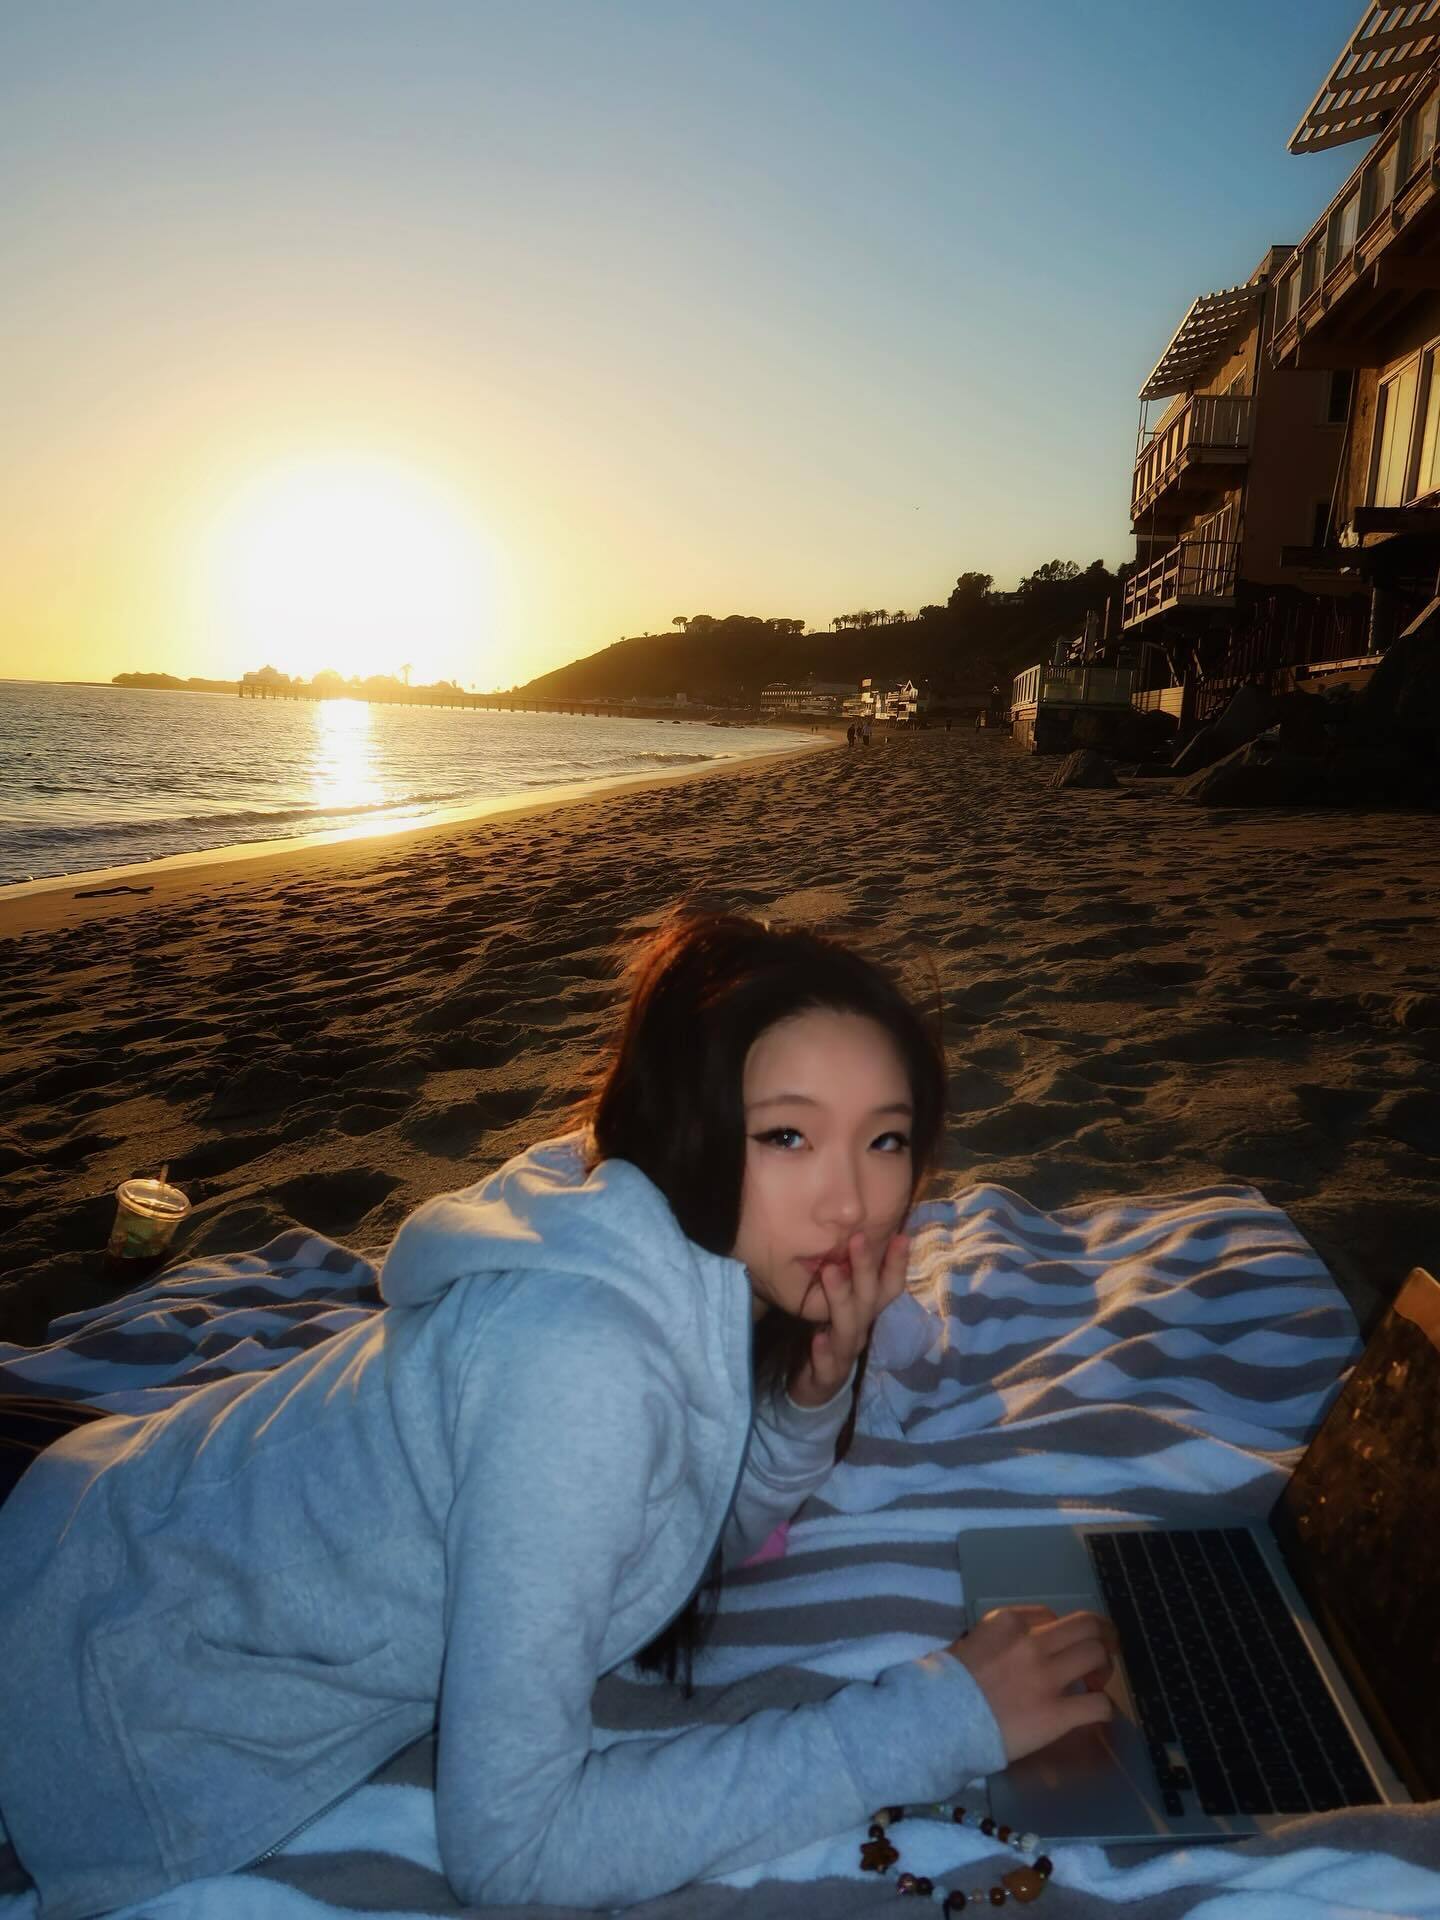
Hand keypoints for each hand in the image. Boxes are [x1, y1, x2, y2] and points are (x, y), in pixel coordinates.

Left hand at [787, 1229, 908, 1407]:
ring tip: (830, 1271)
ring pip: (848, 1327)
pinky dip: (824, 1352)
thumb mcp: (842, 1308)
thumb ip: (849, 1279)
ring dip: (841, 1299)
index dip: (897, 1264)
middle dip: (865, 1268)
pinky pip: (827, 1365)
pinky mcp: (826, 1376)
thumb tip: (855, 1237)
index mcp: (867, 1313)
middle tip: (857, 1238)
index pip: (889, 1287)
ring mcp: (845, 1354)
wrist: (816, 1389)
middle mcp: (862, 1331)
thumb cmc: (831, 1339)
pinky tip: (817, 1339)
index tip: (901, 1235)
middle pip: (869, 1300)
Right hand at [947, 1606, 1117, 1761]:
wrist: (938, 1722)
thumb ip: (999, 1639)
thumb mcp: (969, 1643)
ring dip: (1104, 1666)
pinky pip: (1098, 1705)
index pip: (1050, 1614)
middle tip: (1105, 1651)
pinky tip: (1098, 1712)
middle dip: (1102, 1635)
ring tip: (1098, 1682)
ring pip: (1097, 1655)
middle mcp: (1033, 1643)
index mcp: (1009, 1622)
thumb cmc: (946, 1685)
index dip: (1061, 1630)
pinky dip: (1104, 1707)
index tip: (1060, 1645)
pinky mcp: (1056, 1714)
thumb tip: (1017, 1649)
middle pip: (1086, 1625)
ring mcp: (1046, 1678)